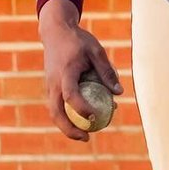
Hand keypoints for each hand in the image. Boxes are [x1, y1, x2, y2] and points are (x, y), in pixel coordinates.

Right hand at [38, 0, 122, 141]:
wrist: (55, 31)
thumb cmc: (78, 40)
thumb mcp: (96, 51)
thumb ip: (107, 71)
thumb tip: (119, 93)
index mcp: (66, 72)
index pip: (71, 95)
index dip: (82, 108)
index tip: (94, 117)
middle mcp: (53, 82)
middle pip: (56, 112)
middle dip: (69, 129)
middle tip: (87, 138)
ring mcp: (49, 85)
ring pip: (54, 112)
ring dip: (66, 127)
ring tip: (84, 136)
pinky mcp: (50, 86)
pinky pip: (56, 105)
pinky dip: (66, 116)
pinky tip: (81, 121)